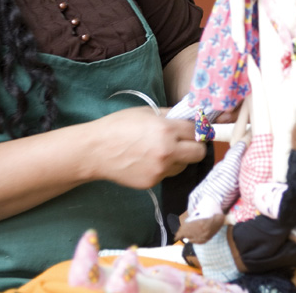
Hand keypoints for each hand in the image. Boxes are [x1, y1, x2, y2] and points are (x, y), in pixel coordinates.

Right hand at [87, 108, 206, 188]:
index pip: (198, 131)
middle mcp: (167, 151)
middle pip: (199, 153)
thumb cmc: (119, 126)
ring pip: (184, 165)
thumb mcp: (146, 112)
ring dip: (180, 158)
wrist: (96, 150)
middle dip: (196, 146)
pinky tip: (148, 160)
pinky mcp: (153, 182)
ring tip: (162, 150)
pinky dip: (164, 167)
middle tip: (186, 142)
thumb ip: (170, 116)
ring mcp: (160, 169)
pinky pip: (168, 174)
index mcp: (167, 129)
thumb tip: (191, 118)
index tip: (196, 130)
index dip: (197, 129)